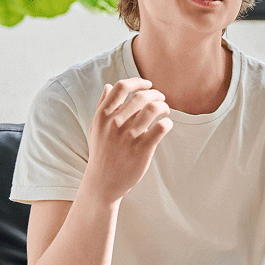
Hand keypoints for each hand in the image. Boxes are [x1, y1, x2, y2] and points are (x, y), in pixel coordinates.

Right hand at [85, 78, 172, 204]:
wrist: (103, 182)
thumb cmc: (101, 153)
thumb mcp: (96, 128)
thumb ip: (102, 106)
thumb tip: (109, 86)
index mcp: (103, 116)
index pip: (122, 87)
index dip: (138, 82)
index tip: (148, 84)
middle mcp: (115, 124)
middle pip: (141, 96)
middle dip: (156, 94)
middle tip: (161, 98)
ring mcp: (129, 136)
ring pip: (153, 109)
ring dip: (164, 106)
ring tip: (165, 110)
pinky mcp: (143, 149)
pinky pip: (161, 128)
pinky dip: (168, 123)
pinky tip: (166, 125)